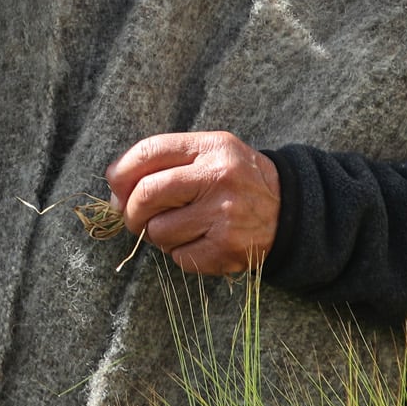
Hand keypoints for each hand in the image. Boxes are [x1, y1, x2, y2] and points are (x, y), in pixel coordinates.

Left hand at [105, 131, 279, 275]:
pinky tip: (199, 241)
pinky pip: (179, 257)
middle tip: (134, 217)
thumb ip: (164, 161)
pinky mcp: (228, 249)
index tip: (115, 185)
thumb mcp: (209, 153)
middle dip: (130, 210)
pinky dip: (180, 253)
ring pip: (158, 231)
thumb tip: (115, 191)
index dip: (121, 171)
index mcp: (211, 147)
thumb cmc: (235, 179)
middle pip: (146, 194)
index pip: (148, 152)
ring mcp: (225, 216)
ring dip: (158, 235)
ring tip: (179, 227)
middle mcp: (218, 178)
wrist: (291, 210)